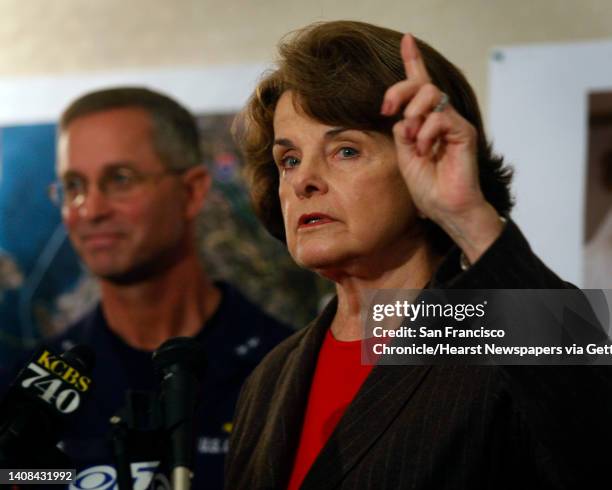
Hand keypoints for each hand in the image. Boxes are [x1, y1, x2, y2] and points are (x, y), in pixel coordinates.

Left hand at [381, 33, 502, 262]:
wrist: (445, 208)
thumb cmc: (426, 186)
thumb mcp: (403, 155)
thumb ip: (402, 131)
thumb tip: (401, 115)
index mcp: (424, 121)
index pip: (419, 85)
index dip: (413, 61)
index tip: (406, 39)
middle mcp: (440, 118)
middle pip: (422, 84)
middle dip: (400, 90)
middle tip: (387, 109)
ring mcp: (453, 124)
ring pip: (432, 95)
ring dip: (413, 114)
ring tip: (412, 139)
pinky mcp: (463, 133)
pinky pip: (440, 117)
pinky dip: (426, 133)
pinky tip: (425, 150)